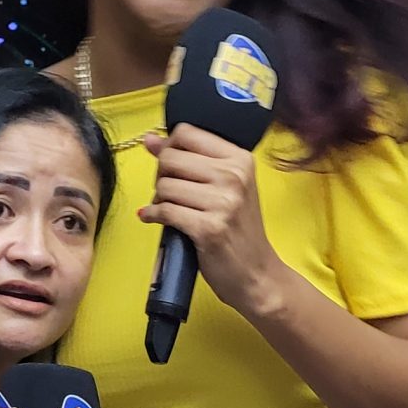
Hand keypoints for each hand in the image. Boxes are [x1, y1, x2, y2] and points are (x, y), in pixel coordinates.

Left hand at [139, 124, 284, 312]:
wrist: (257, 274)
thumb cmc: (238, 230)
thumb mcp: (225, 188)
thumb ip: (190, 160)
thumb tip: (150, 140)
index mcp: (239, 159)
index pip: (187, 133)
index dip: (169, 148)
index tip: (171, 166)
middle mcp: (234, 176)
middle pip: (171, 157)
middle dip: (161, 175)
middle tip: (170, 192)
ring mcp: (223, 202)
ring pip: (164, 185)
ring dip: (158, 199)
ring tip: (170, 209)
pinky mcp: (209, 228)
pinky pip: (164, 211)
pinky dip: (152, 215)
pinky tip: (154, 218)